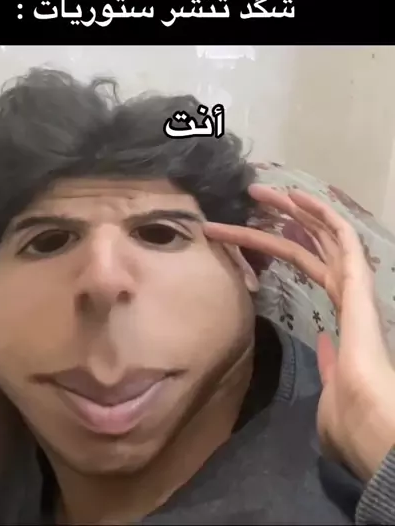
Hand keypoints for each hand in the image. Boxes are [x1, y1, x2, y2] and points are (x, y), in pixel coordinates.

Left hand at [203, 184, 394, 481]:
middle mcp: (345, 290)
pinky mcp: (358, 280)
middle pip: (306, 243)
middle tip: (250, 198)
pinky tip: (296, 197)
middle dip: (278, 218)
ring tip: (258, 191)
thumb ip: (326, 357)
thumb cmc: (349, 412)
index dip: (272, 246)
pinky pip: (341, 236)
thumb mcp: (330, 380)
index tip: (245, 234)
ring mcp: (352, 283)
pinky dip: (321, 213)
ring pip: (319, 234)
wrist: (366, 420)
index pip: (301, 265)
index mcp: (339, 310)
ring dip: (290, 209)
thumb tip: (323, 341)